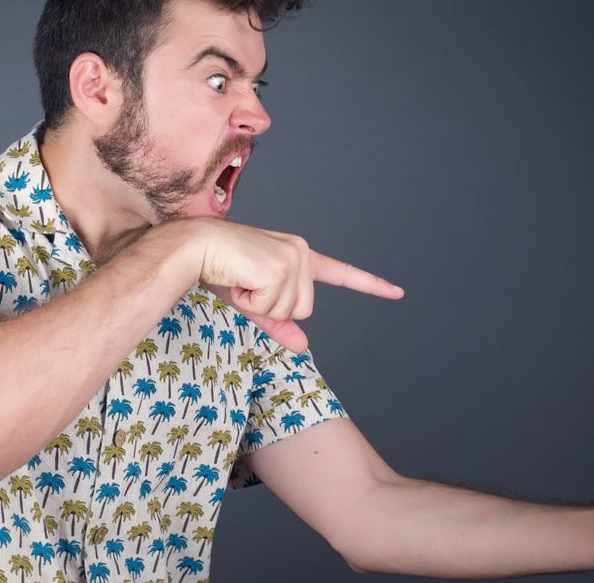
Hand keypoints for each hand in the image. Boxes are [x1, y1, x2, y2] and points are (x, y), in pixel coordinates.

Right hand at [181, 217, 403, 352]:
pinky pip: (271, 308)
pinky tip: (238, 278)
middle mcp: (301, 252)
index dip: (370, 285)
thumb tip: (303, 347)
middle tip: (246, 284)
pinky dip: (249, 302)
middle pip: (303, 309)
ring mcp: (293, 258)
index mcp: (299, 255)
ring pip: (288, 311)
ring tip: (240, 279)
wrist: (195, 246)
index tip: (397, 292)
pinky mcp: (280, 266)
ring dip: (258, 305)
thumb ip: (280, 324)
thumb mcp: (255, 302)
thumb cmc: (221, 269)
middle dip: (270, 308)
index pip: (340, 273)